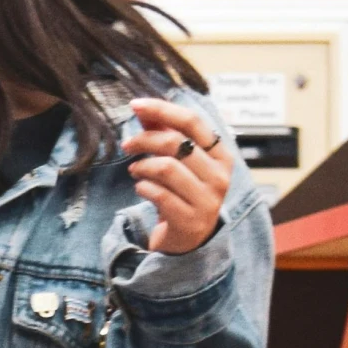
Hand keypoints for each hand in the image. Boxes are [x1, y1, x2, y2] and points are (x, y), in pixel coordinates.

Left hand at [121, 97, 233, 254]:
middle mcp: (219, 176)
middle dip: (144, 140)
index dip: (162, 109)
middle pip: (175, 143)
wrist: (190, 242)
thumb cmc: (183, 194)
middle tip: (127, 145)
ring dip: (142, 165)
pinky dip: (143, 187)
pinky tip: (141, 187)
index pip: (192, 121)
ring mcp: (207, 200)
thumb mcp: (179, 163)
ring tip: (135, 170)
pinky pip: (159, 194)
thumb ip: (164, 134)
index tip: (135, 105)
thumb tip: (143, 109)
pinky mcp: (190, 221)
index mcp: (221, 156)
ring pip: (166, 168)